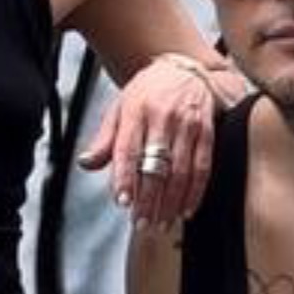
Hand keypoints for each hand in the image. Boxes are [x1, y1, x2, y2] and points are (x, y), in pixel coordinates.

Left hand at [83, 53, 226, 229]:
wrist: (184, 70)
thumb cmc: (147, 93)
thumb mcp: (119, 109)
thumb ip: (104, 139)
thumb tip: (86, 164)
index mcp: (136, 111)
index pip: (128, 149)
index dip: (125, 177)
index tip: (122, 202)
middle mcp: (163, 117)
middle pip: (156, 165)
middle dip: (149, 199)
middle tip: (142, 223)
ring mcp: (188, 125)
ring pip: (180, 171)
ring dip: (171, 202)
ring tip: (161, 223)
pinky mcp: (207, 131)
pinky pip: (203, 167)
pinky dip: (195, 192)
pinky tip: (186, 210)